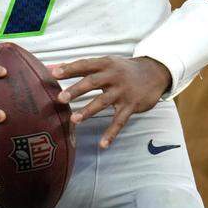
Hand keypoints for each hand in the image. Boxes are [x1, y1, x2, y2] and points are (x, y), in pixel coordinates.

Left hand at [51, 56, 170, 148]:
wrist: (154, 73)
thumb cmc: (122, 69)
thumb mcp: (106, 63)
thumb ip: (82, 67)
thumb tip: (52, 68)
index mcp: (106, 64)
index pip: (85, 65)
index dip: (69, 69)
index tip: (53, 72)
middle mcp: (114, 76)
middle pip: (93, 82)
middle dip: (76, 90)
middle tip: (61, 98)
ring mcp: (123, 92)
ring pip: (103, 102)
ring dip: (88, 111)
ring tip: (74, 120)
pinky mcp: (131, 106)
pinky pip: (120, 121)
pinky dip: (111, 133)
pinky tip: (102, 144)